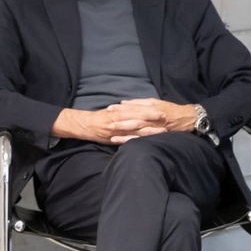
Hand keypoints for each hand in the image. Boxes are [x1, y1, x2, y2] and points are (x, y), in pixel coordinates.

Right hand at [53, 104, 168, 143]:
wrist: (84, 125)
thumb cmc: (100, 117)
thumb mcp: (112, 110)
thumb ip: (125, 110)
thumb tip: (139, 108)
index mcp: (119, 112)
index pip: (137, 111)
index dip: (150, 111)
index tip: (161, 111)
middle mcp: (118, 120)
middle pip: (138, 120)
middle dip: (153, 120)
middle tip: (166, 120)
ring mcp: (116, 130)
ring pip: (135, 130)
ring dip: (149, 131)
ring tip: (162, 131)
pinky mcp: (113, 139)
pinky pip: (126, 140)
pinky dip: (137, 140)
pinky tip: (147, 142)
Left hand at [108, 98, 197, 136]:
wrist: (186, 118)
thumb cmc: (169, 109)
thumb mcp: (155, 102)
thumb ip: (139, 102)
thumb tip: (123, 102)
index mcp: (152, 108)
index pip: (134, 108)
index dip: (121, 109)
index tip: (110, 108)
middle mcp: (153, 118)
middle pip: (134, 120)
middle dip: (120, 121)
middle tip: (107, 122)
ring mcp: (155, 128)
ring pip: (137, 131)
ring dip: (124, 133)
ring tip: (111, 134)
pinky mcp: (156, 136)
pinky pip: (142, 139)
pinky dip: (131, 141)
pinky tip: (121, 143)